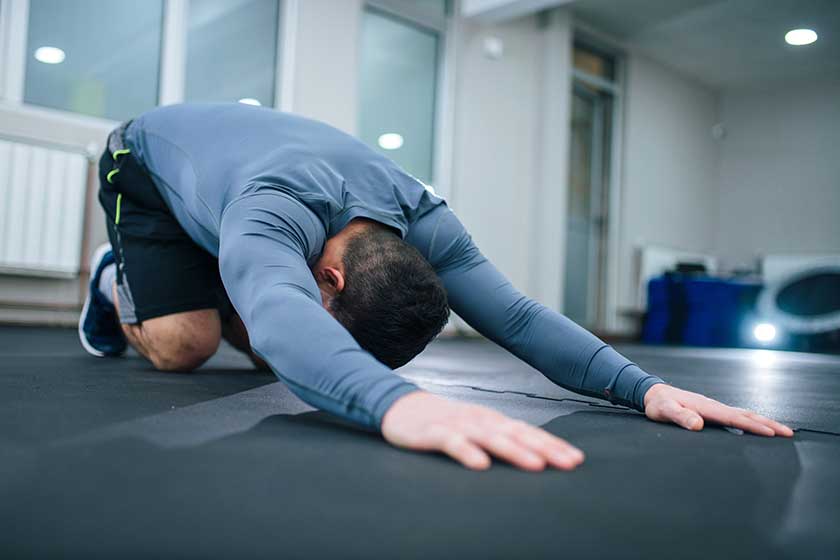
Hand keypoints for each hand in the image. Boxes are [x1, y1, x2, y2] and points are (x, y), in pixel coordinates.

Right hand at [381, 391, 584, 470]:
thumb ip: (500, 438)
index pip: (527, 432)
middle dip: (544, 448)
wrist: (400, 408)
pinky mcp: (433, 432)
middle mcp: (479, 420)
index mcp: (491, 420)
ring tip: (535, 465)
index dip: (551, 445)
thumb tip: (535, 454)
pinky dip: (467, 452)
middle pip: (516, 433)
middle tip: (568, 463)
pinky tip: (480, 465)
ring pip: (490, 437)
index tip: (575, 460)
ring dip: (514, 450)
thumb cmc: (444, 422)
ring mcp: (456, 424)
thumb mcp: (475, 429)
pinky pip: (452, 443)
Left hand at [643, 383, 793, 436]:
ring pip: (744, 414)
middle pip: (746, 415)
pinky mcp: (712, 410)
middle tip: (789, 433)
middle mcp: (714, 406)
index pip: (734, 418)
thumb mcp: (665, 412)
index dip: (753, 426)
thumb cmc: (659, 404)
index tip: (772, 433)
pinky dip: (751, 421)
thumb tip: (698, 424)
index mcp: (707, 407)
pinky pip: (736, 416)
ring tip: (780, 430)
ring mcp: (714, 407)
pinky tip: (755, 427)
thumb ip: (680, 417)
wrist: (653, 393)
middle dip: (768, 424)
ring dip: (763, 421)